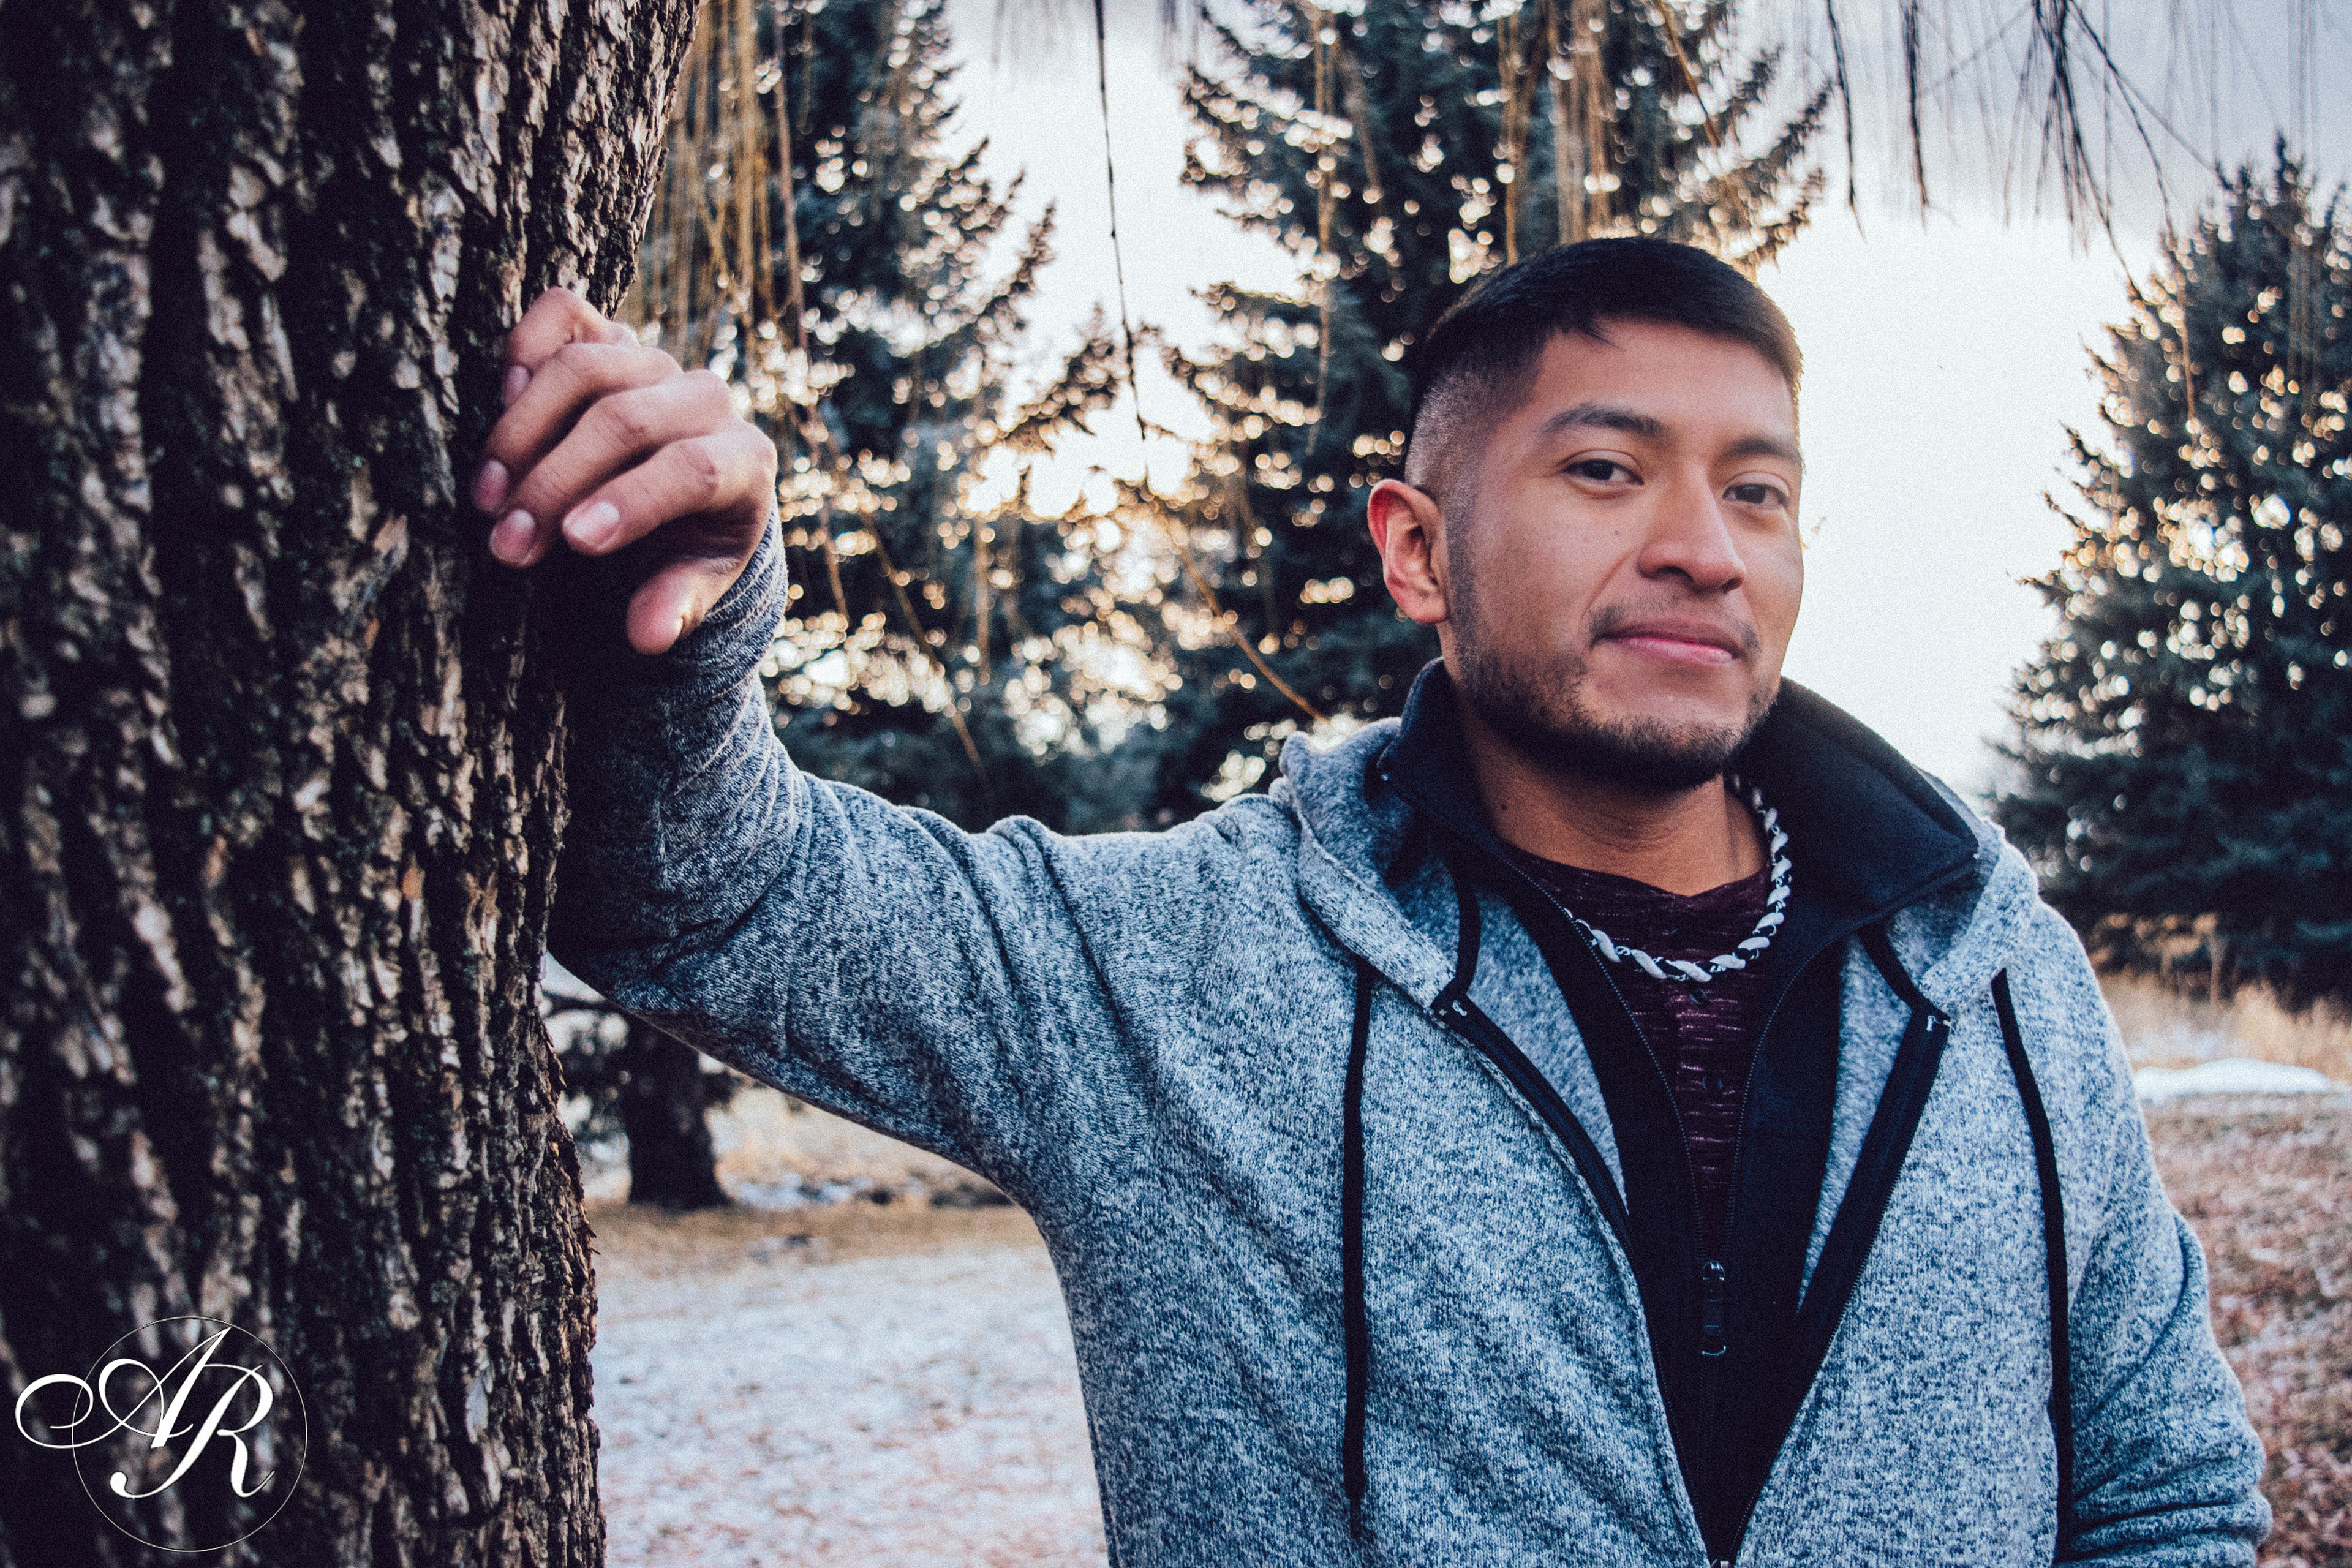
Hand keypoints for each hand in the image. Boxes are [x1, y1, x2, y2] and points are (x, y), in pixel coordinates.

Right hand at [473, 286, 777, 655]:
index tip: (574, 539)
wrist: (684, 483)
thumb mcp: (693, 579)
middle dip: (557, 484)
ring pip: (584, 371)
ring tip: (486, 498)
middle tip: (505, 542)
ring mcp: (653, 359)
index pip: (691, 468)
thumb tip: (648, 636)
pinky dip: (524, 348)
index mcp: (744, 458)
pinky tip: (497, 404)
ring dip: (522, 434)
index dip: (631, 501)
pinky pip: (562, 314)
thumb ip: (676, 605)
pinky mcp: (606, 335)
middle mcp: (705, 397)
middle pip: (625, 422)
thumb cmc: (687, 540)